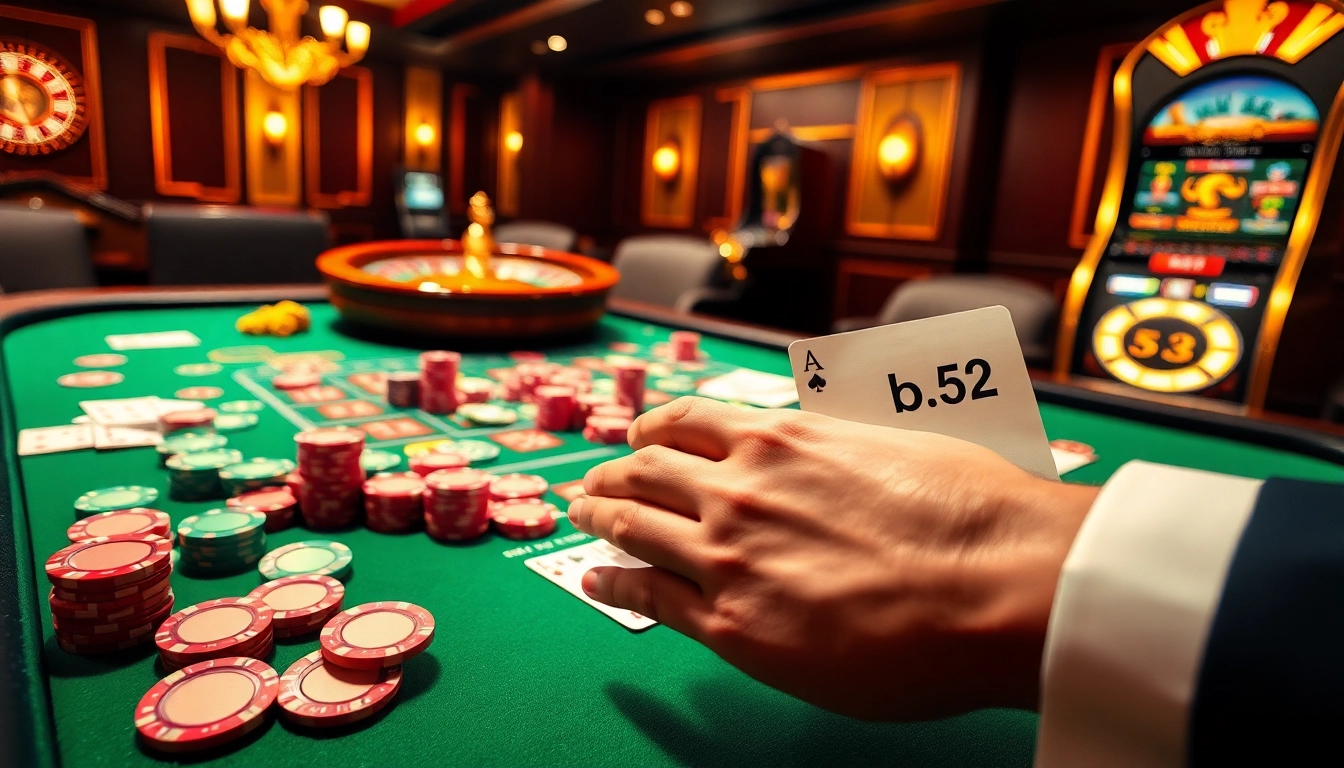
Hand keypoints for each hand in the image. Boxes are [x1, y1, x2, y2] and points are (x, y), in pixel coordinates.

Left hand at [568, 397, 1096, 720]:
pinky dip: (611, 582)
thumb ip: (849, 429)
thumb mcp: (904, 433)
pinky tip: (595, 580)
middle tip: (595, 480)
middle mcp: (740, 486)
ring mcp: (728, 555)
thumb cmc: (973, 512)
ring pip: (633, 526)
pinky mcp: (732, 624)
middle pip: (645, 470)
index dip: (652, 427)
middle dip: (613, 472)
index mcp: (782, 435)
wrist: (997, 585)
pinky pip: (648, 596)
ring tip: (583, 517)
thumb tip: (839, 419)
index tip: (637, 436)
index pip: (687, 421)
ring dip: (599, 517)